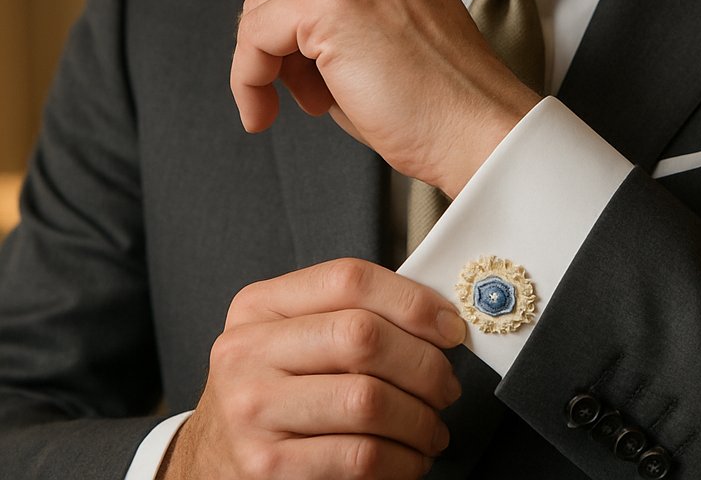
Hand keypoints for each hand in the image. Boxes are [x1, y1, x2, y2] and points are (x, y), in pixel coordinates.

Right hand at [158, 259, 466, 479]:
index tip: (450, 328)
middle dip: (425, 364)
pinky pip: (360, 458)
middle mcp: (247, 352)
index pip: (349, 279)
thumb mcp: (294, 335)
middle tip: (447, 386)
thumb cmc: (275, 388)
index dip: (413, 301)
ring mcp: (253, 412)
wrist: (211, 460)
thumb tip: (440, 318)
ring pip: (369, 401)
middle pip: (363, 337)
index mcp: (260, 306)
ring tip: (432, 427)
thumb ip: (351, 314)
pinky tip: (409, 458)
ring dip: (420, 419)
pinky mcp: (267, 469)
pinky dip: (402, 461)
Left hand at [231, 0, 538, 195]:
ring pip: (260, 11)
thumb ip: (335, 14)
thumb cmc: (437, 98)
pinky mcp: (328, 0)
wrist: (477, 128)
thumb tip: (272, 34)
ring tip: (312, 106)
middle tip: (313, 98)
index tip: (308, 82)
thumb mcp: (382, 31)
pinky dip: (247, 79)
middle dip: (280, 47)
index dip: (296, 33)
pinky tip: (264, 113)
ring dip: (267, 65)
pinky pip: (253, 37)